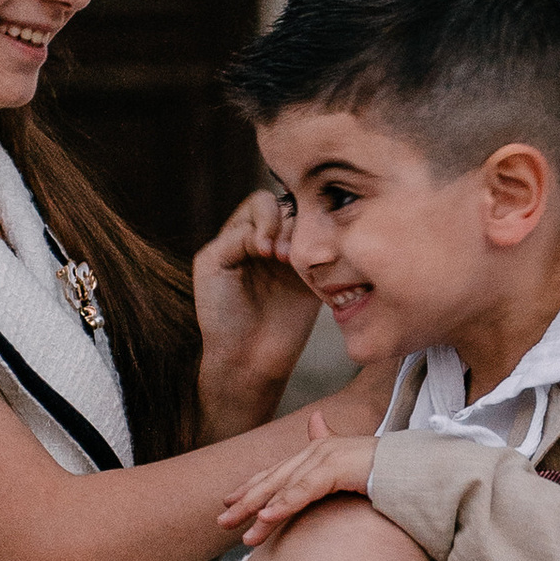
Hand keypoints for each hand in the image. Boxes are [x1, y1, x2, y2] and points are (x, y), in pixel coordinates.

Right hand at [191, 189, 318, 436]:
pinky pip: (233, 232)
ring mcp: (229, 246)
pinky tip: (267, 254)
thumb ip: (320, 252)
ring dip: (276, 222)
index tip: (321, 237)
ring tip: (284, 253)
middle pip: (277, 199)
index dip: (308, 214)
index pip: (293, 204)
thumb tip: (349, 225)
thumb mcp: (312, 281)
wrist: (254, 362)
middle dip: (294, 217)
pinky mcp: (210, 259)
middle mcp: (251, 238)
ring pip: (256, 205)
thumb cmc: (286, 327)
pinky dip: (254, 236)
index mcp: (274, 241)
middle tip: (301, 247)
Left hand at [218, 410, 378, 543]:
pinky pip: (304, 491)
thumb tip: (315, 419)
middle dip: (246, 500)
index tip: (229, 500)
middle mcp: (318, 450)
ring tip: (241, 534)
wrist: (417, 468)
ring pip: (285, 488)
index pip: (279, 470)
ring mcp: (326, 457)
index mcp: (319, 451)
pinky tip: (266, 518)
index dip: (253, 485)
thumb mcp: (353, 460)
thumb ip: (331, 443)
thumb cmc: (389, 468)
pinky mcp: (336, 468)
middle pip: (275, 479)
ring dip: (260, 511)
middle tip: (221, 521)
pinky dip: (283, 504)